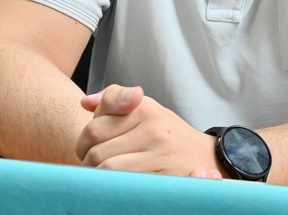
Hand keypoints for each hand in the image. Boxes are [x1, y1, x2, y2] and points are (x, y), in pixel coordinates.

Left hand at [75, 84, 220, 177]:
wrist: (205, 156)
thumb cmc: (165, 132)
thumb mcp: (143, 107)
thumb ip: (112, 100)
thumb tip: (85, 104)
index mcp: (143, 108)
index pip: (94, 129)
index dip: (82, 144)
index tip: (84, 151)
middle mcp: (153, 129)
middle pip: (98, 152)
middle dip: (88, 164)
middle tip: (90, 168)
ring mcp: (161, 154)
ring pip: (109, 170)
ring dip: (98, 177)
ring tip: (101, 177)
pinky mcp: (167, 178)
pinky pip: (129, 185)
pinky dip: (117, 187)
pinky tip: (117, 185)